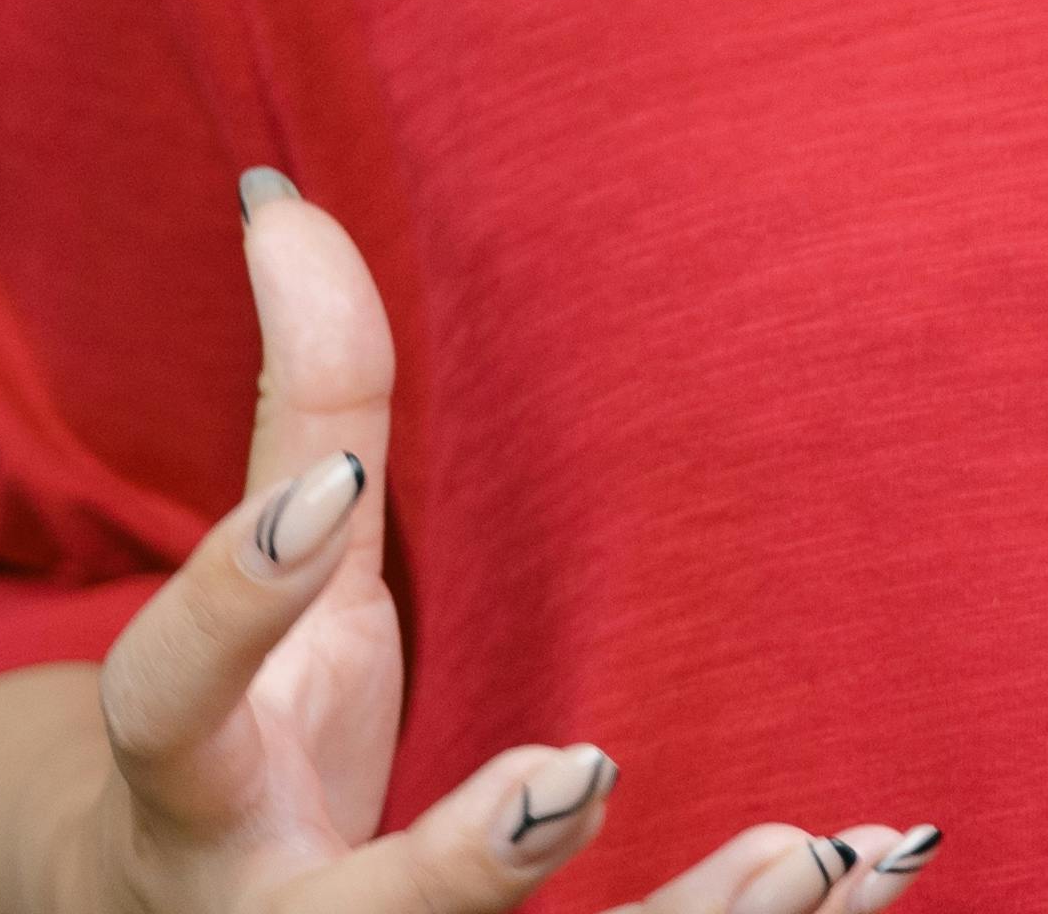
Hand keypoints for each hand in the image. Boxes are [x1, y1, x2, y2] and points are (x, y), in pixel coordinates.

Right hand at [0, 172, 939, 913]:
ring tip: (800, 852)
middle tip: (578, 775)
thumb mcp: (278, 589)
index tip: (331, 490)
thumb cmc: (260, 740)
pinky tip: (871, 867)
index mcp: (198, 785)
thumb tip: (283, 200)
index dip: (237, 597)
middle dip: (461, 869)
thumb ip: (299, 413)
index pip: (176, 696)